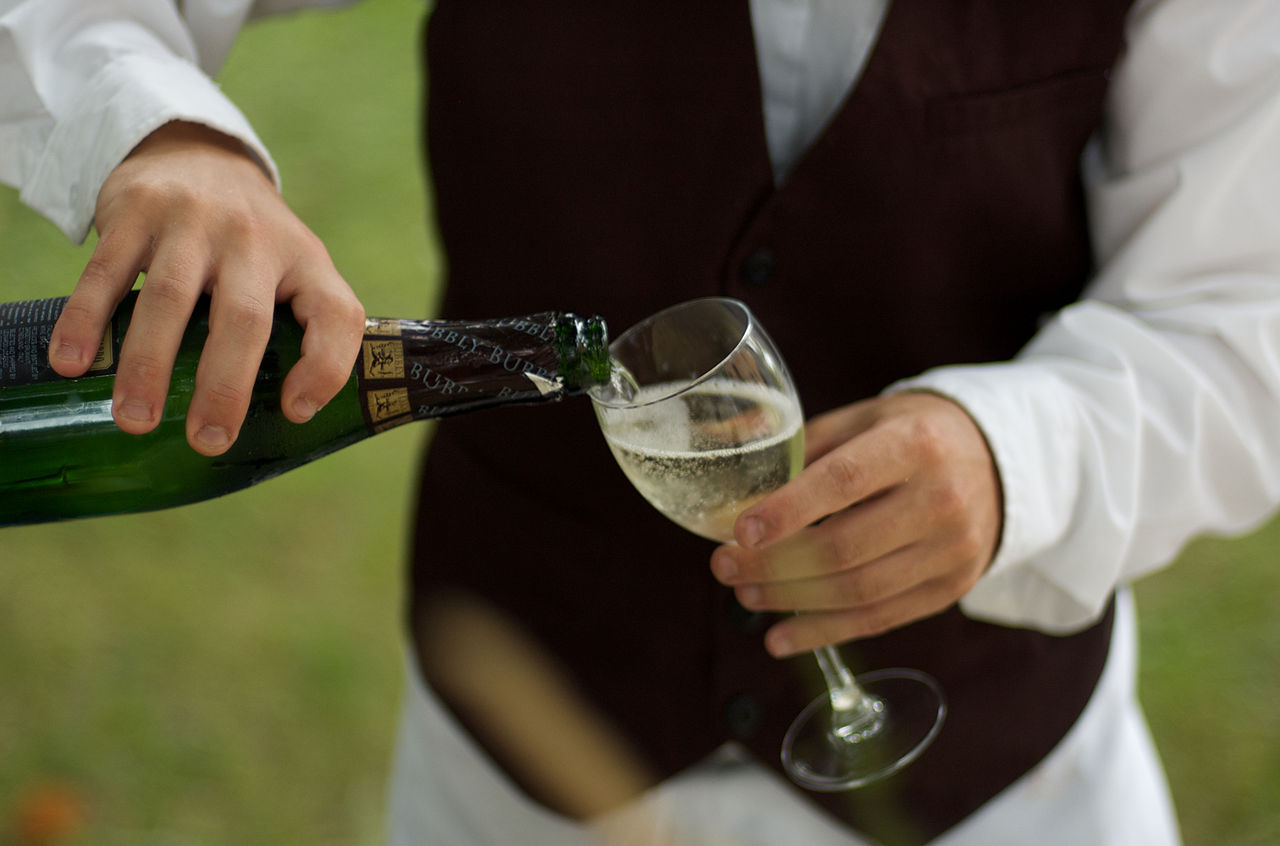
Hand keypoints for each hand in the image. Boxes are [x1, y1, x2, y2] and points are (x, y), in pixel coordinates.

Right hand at [48, 121, 364, 454]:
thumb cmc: (254, 242)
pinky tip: (74, 362)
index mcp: (306, 261)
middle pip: (244, 319)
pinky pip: (107, 272)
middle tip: (206, 440)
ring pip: (170, 299)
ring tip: (135, 420)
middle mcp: (255, 240)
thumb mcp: (296, 269)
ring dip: (149, 365)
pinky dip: (87, 320)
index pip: (336, 314)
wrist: (199, 153)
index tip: (295, 411)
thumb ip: (304, 328)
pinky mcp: (137, 211)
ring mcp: (195, 221)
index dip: (325, 368)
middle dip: (224, 387)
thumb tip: (288, 417)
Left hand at [709, 392, 1002, 655]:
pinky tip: (781, 637)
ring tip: (746, 596)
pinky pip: (879, 620)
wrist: (1001, 461)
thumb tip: (735, 477)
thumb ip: (804, 446)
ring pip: (858, 592)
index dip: (787, 511)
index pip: (843, 482)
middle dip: (773, 565)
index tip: (739, 532)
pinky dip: (824, 633)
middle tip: (724, 568)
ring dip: (791, 601)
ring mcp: (951, 550)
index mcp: (914, 445)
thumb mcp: (866, 418)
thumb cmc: (913, 435)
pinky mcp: (952, 587)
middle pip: (844, 548)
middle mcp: (940, 499)